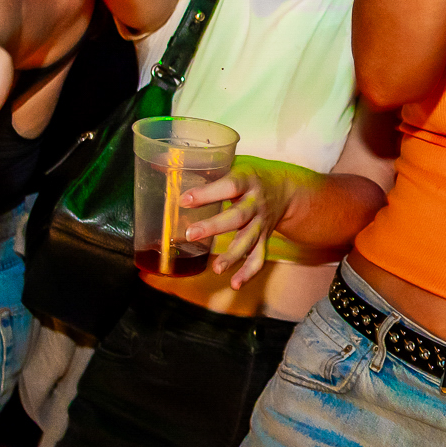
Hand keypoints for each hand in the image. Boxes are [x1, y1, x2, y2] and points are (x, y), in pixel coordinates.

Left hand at [177, 157, 305, 290]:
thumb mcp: (232, 163)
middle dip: (214, 227)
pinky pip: (258, 257)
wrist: (285, 190)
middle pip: (237, 217)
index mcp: (247, 180)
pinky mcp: (264, 238)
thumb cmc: (250, 175)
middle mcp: (256, 203)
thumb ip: (202, 168)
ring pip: (248, 240)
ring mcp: (261, 223)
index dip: (207, 193)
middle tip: (190, 234)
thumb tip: (160, 165)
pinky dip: (248, 272)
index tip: (184, 200)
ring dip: (233, 256)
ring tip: (216, 269)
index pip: (229, 186)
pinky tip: (235, 283)